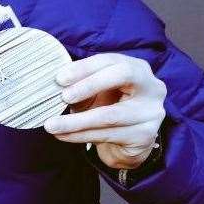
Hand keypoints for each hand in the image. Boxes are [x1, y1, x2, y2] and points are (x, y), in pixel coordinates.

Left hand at [44, 53, 166, 169]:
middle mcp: (152, 87)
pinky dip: (80, 135)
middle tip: (63, 97)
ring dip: (75, 121)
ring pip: (109, 115)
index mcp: (137, 68)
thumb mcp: (94, 93)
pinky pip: (107, 135)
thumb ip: (79, 85)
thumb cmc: (107, 109)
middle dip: (89, 85)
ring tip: (51, 125)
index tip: (60, 78)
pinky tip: (63, 135)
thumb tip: (53, 84)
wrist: (126, 143)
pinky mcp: (145, 136)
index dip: (84, 67)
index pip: (111, 60)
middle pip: (122, 75)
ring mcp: (151, 112)